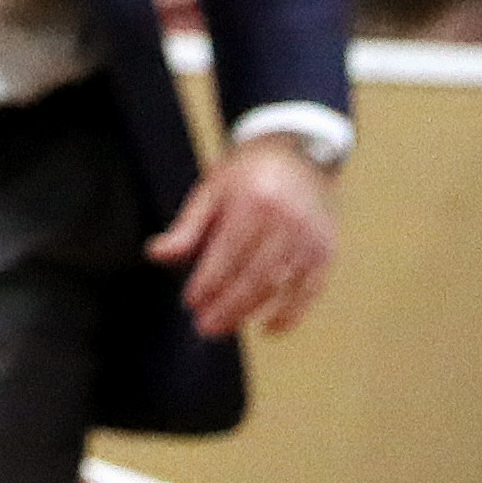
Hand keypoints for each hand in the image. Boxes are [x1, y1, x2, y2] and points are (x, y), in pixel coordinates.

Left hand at [146, 134, 337, 337]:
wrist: (298, 154)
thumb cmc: (247, 174)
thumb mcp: (211, 190)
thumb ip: (187, 227)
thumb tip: (156, 254)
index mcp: (253, 204)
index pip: (227, 254)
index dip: (209, 281)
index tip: (191, 301)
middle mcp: (285, 224)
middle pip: (254, 276)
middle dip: (227, 305)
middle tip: (204, 326)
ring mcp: (309, 240)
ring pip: (280, 286)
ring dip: (251, 311)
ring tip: (224, 327)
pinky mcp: (325, 252)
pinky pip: (310, 290)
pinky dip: (292, 313)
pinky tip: (270, 328)